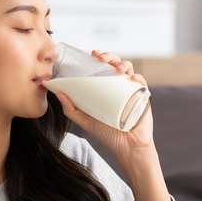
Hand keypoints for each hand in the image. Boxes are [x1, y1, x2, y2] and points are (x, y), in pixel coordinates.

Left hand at [56, 50, 175, 200]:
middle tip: (101, 58)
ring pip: (129, 69)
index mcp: (105, 87)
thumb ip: (71, 109)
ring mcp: (131, 90)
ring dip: (123, 64)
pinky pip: (142, 83)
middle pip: (115, 64)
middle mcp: (118, 86)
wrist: (126, 146)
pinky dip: (137, 78)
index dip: (99, 57)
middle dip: (110, 56)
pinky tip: (131, 79)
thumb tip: (58, 93)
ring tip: (117, 69)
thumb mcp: (85, 120)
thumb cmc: (106, 133)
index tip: (92, 53)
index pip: (102, 67)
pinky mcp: (143, 97)